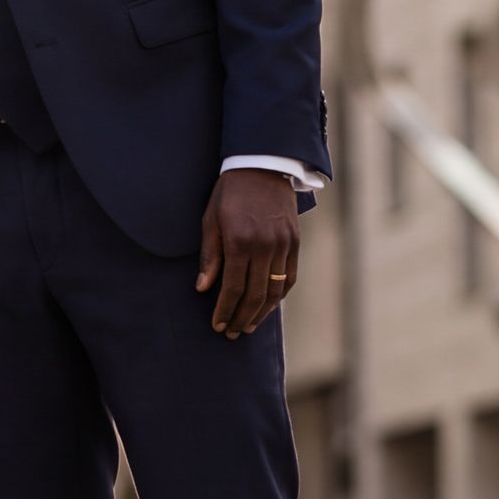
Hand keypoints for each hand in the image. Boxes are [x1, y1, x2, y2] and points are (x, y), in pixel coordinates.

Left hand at [196, 169, 299, 337]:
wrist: (262, 166)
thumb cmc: (229, 193)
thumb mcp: (211, 220)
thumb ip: (209, 256)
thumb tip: (203, 288)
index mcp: (240, 242)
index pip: (234, 287)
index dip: (225, 310)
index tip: (217, 326)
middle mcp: (265, 246)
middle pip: (255, 294)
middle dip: (242, 317)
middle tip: (232, 333)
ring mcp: (283, 245)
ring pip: (275, 290)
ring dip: (262, 312)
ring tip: (248, 325)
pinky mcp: (295, 242)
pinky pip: (290, 277)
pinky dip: (280, 295)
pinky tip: (268, 306)